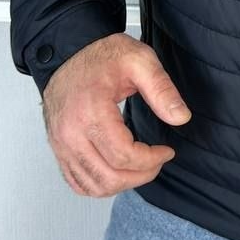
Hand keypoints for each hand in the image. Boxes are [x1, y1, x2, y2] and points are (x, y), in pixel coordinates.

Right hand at [40, 32, 191, 196]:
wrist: (68, 54)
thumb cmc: (102, 57)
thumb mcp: (139, 61)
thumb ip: (162, 89)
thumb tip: (181, 117)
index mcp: (90, 112)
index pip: (124, 156)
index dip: (152, 160)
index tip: (167, 150)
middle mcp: (70, 133)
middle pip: (109, 177)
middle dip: (141, 175)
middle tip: (157, 161)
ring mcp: (60, 144)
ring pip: (93, 186)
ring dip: (122, 184)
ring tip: (141, 167)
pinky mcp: (58, 149)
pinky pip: (77, 182)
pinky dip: (100, 185)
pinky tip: (118, 172)